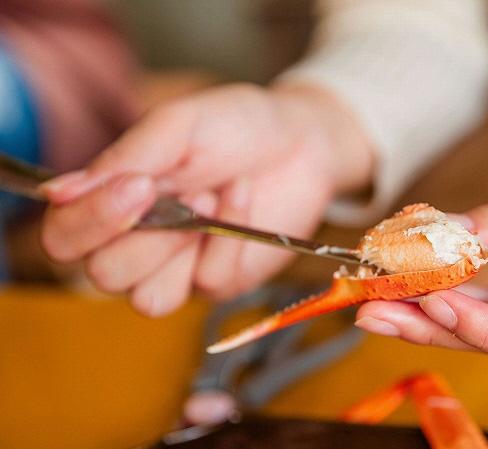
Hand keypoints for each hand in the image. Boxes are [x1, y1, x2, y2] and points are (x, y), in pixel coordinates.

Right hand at [40, 83, 372, 315]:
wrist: (303, 139)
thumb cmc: (236, 126)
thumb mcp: (177, 127)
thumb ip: (122, 159)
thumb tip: (57, 192)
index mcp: (112, 201)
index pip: (65, 237)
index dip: (90, 221)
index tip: (137, 185)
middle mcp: (138, 242)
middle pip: (103, 275)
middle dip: (145, 236)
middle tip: (186, 188)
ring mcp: (180, 268)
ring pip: (148, 299)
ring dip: (182, 245)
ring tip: (210, 195)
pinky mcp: (222, 281)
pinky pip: (208, 284)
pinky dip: (227, 238)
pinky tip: (241, 194)